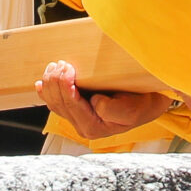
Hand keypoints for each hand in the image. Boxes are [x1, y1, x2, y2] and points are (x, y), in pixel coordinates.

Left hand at [38, 59, 174, 140]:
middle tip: (60, 63)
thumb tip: (93, 101)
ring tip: (54, 66)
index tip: (67, 67)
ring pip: (55, 102)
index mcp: (93, 127)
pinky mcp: (78, 111)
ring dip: (51, 83)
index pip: (71, 105)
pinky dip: (48, 92)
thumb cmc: (140, 105)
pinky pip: (57, 103)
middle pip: (60, 103)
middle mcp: (83, 126)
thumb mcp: (131, 110)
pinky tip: (42, 83)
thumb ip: (111, 109)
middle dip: (55, 81)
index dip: (65, 85)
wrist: (148, 103)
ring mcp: (79, 119)